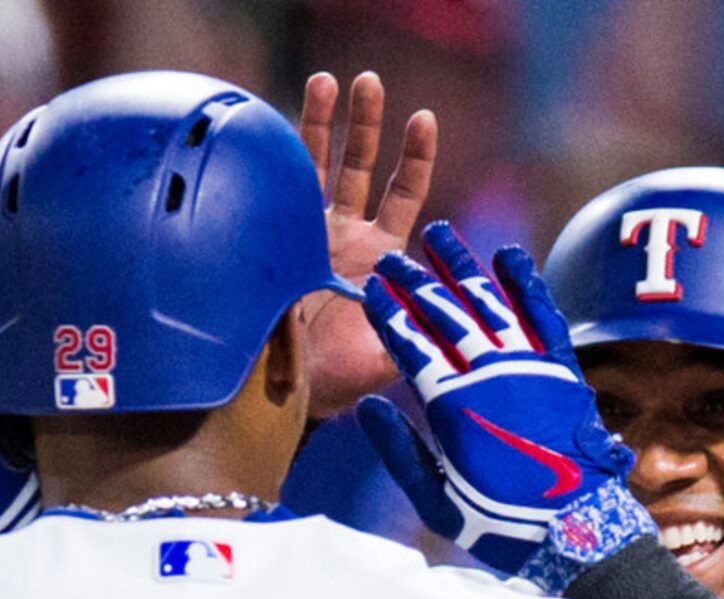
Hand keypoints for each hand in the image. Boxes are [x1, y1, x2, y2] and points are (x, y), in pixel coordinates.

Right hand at [299, 71, 437, 419]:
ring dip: (324, 122)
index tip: (423, 117)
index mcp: (382, 257)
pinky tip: (278, 121)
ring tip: (330, 80)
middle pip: (362, 164)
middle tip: (370, 83)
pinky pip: (279, 187)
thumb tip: (449, 321)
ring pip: (318, 164)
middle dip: (368, 123)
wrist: (286, 393)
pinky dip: (282, 153)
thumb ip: (416, 336)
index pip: (404, 193)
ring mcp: (308, 232)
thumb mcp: (388, 360)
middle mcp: (347, 236)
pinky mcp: (274, 237)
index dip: (415, 157)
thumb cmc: (339, 381)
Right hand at [358, 221, 635, 575]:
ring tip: (438, 235)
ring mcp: (530, 367)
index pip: (411, 345)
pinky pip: (542, 313)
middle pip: (445, 314)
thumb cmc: (501, 526)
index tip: (371, 289)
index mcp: (452, 408)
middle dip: (415, 282)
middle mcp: (490, 375)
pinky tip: (507, 255)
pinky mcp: (563, 369)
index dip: (389, 314)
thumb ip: (400, 453)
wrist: (577, 534)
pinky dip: (524, 282)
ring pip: (489, 301)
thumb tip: (369, 405)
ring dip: (461, 266)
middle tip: (391, 259)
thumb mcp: (437, 502)